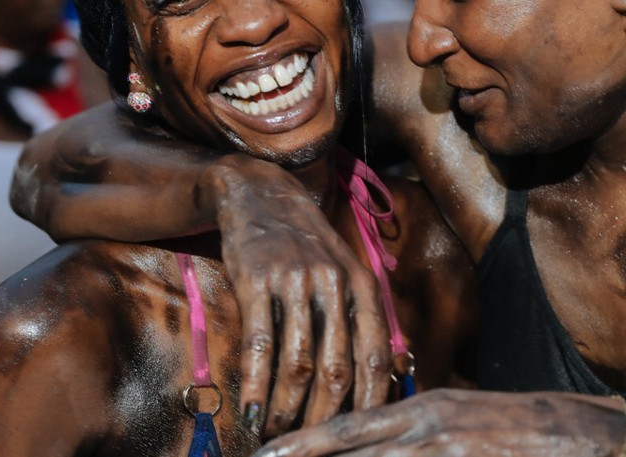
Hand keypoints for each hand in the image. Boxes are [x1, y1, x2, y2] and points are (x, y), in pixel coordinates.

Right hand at [208, 155, 391, 437]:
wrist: (259, 193)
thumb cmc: (305, 245)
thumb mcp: (343, 272)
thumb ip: (357, 319)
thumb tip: (373, 382)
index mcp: (362, 286)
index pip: (375, 358)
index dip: (369, 404)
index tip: (359, 437)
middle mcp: (334, 284)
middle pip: (338, 370)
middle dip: (326, 419)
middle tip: (314, 446)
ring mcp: (295, 282)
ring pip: (299, 364)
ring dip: (286, 410)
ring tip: (277, 437)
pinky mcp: (257, 280)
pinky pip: (260, 344)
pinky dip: (255, 385)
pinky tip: (250, 412)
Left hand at [253, 388, 625, 455]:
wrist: (583, 435)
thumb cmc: (521, 427)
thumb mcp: (463, 416)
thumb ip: (420, 426)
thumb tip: (384, 436)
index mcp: (423, 408)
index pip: (348, 426)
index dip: (302, 444)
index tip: (264, 456)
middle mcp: (426, 428)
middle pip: (349, 451)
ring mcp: (446, 454)